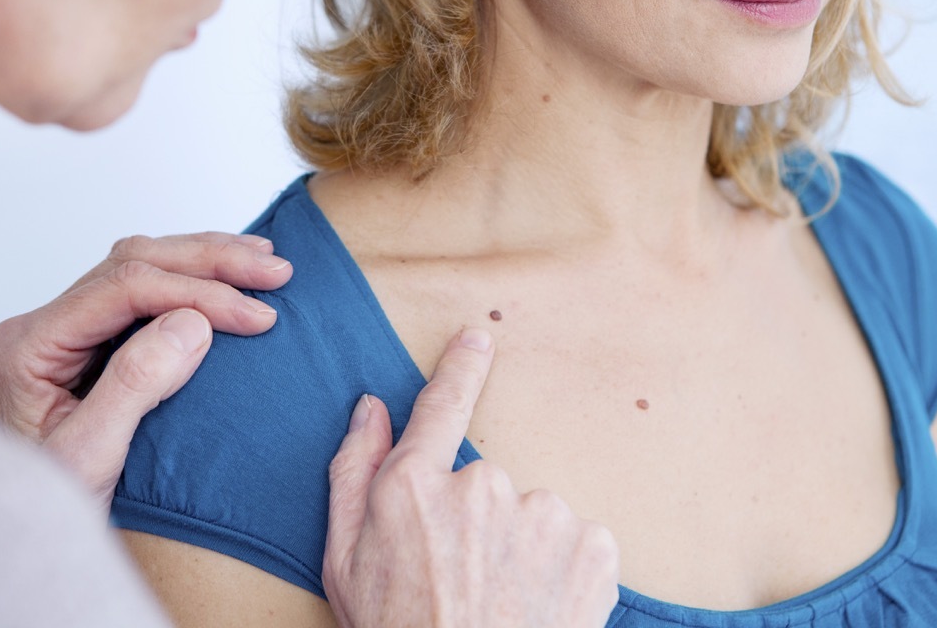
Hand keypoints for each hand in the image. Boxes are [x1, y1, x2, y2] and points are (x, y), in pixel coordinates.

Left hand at [0, 232, 291, 507]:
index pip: (124, 289)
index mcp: (30, 346)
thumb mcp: (91, 461)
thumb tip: (192, 322)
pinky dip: (195, 278)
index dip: (198, 294)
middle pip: (135, 263)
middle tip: (275, 273)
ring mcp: (68, 330)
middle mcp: (45, 327)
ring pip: (143, 265)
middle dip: (212, 262)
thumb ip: (135, 386)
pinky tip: (230, 276)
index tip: (257, 315)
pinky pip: (146, 290)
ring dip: (208, 259)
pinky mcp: (93, 342)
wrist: (26, 542)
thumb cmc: (50, 509)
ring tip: (266, 262)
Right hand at [323, 328, 620, 627]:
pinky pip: (578, 542)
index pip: (440, 407)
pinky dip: (565, 571)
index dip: (461, 367)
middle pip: (486, 482)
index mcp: (414, 488)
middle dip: (480, 523)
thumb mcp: (344, 565)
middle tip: (466, 582)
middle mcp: (480, 485)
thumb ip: (353, 474)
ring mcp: (542, 513)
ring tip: (505, 604)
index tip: (479, 336)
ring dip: (524, 549)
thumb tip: (371, 408)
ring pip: (534, 515)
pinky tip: (541, 608)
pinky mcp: (593, 544)